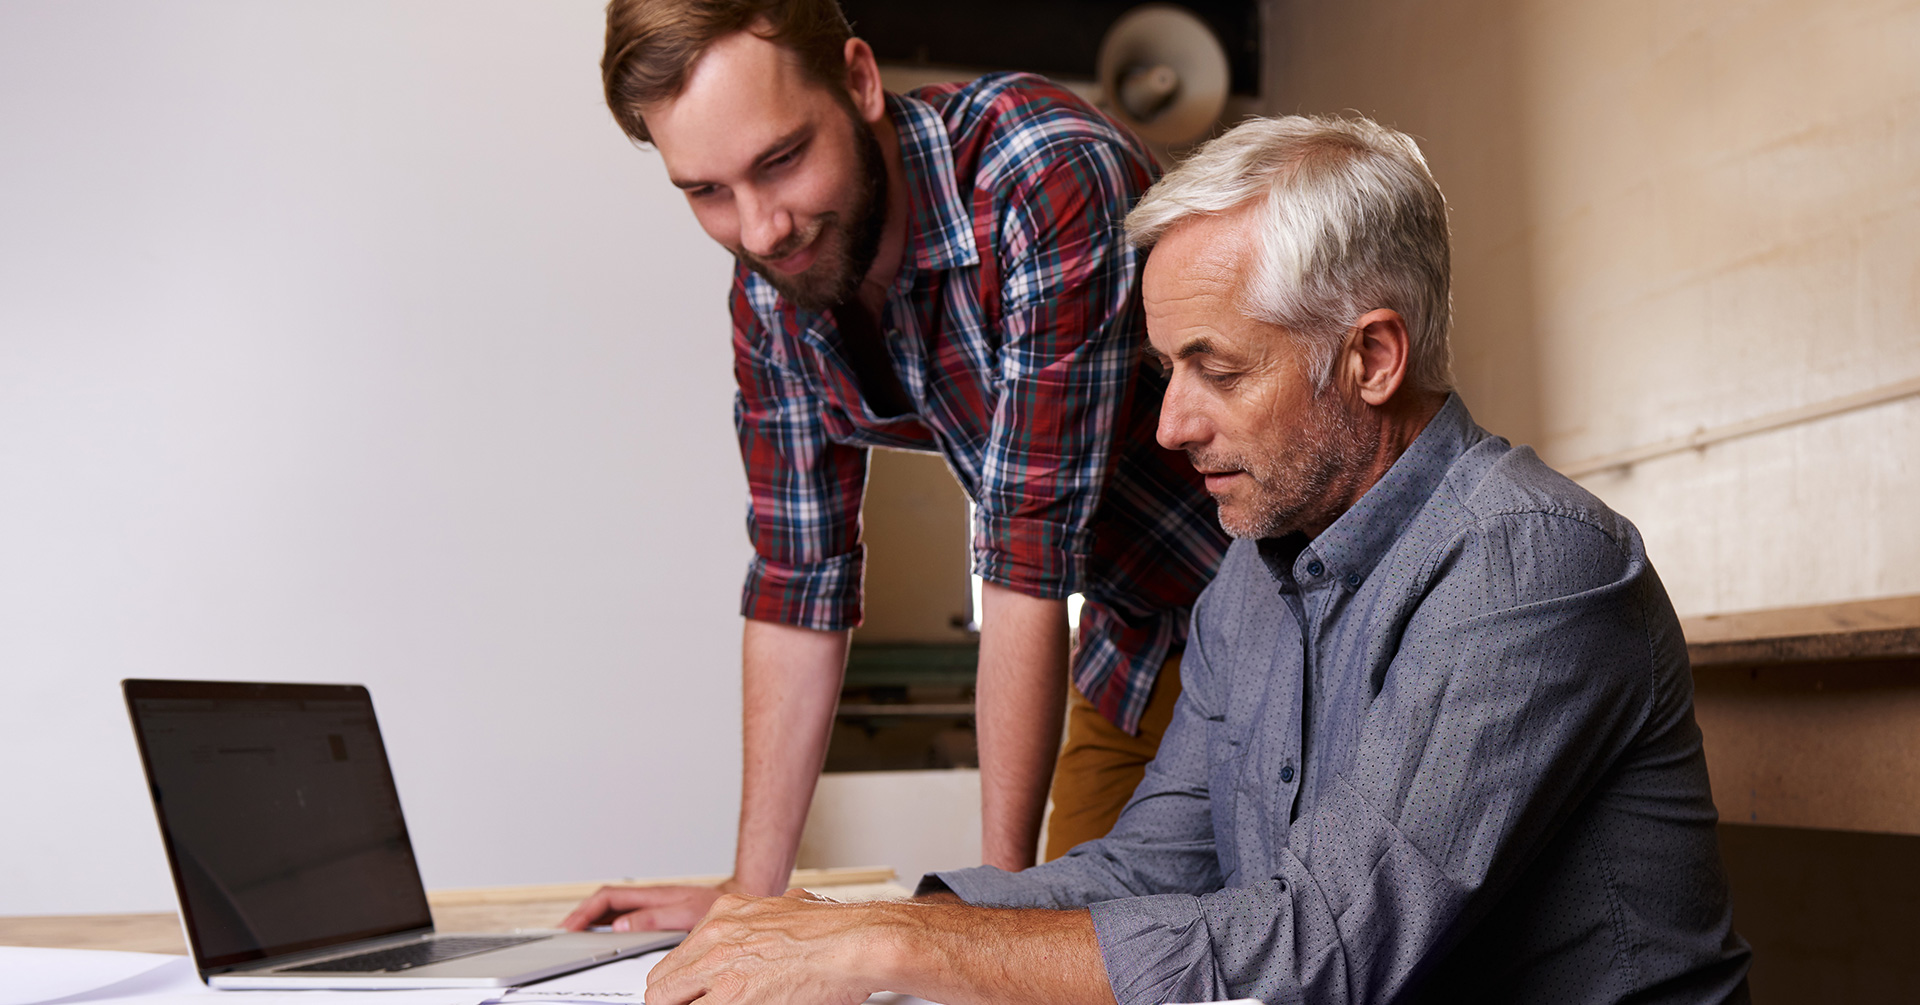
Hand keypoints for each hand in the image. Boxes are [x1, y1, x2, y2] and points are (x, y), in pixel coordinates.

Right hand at [559, 883, 729, 932]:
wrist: (736, 897)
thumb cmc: (714, 905)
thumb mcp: (684, 913)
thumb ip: (653, 918)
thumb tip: (621, 925)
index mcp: (649, 896)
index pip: (607, 898)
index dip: (584, 912)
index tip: (569, 926)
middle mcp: (646, 899)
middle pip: (603, 903)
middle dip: (579, 916)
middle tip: (562, 933)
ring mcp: (648, 906)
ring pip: (611, 910)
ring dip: (590, 920)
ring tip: (573, 935)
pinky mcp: (654, 914)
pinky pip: (622, 918)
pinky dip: (605, 926)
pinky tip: (601, 937)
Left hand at [642, 890, 885, 1004]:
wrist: (857, 942)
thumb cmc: (838, 929)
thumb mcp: (792, 905)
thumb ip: (769, 917)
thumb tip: (786, 911)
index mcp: (726, 913)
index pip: (679, 956)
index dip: (683, 982)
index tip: (690, 994)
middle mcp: (715, 936)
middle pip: (662, 981)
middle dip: (674, 1000)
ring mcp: (719, 967)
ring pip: (665, 1000)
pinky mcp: (732, 997)